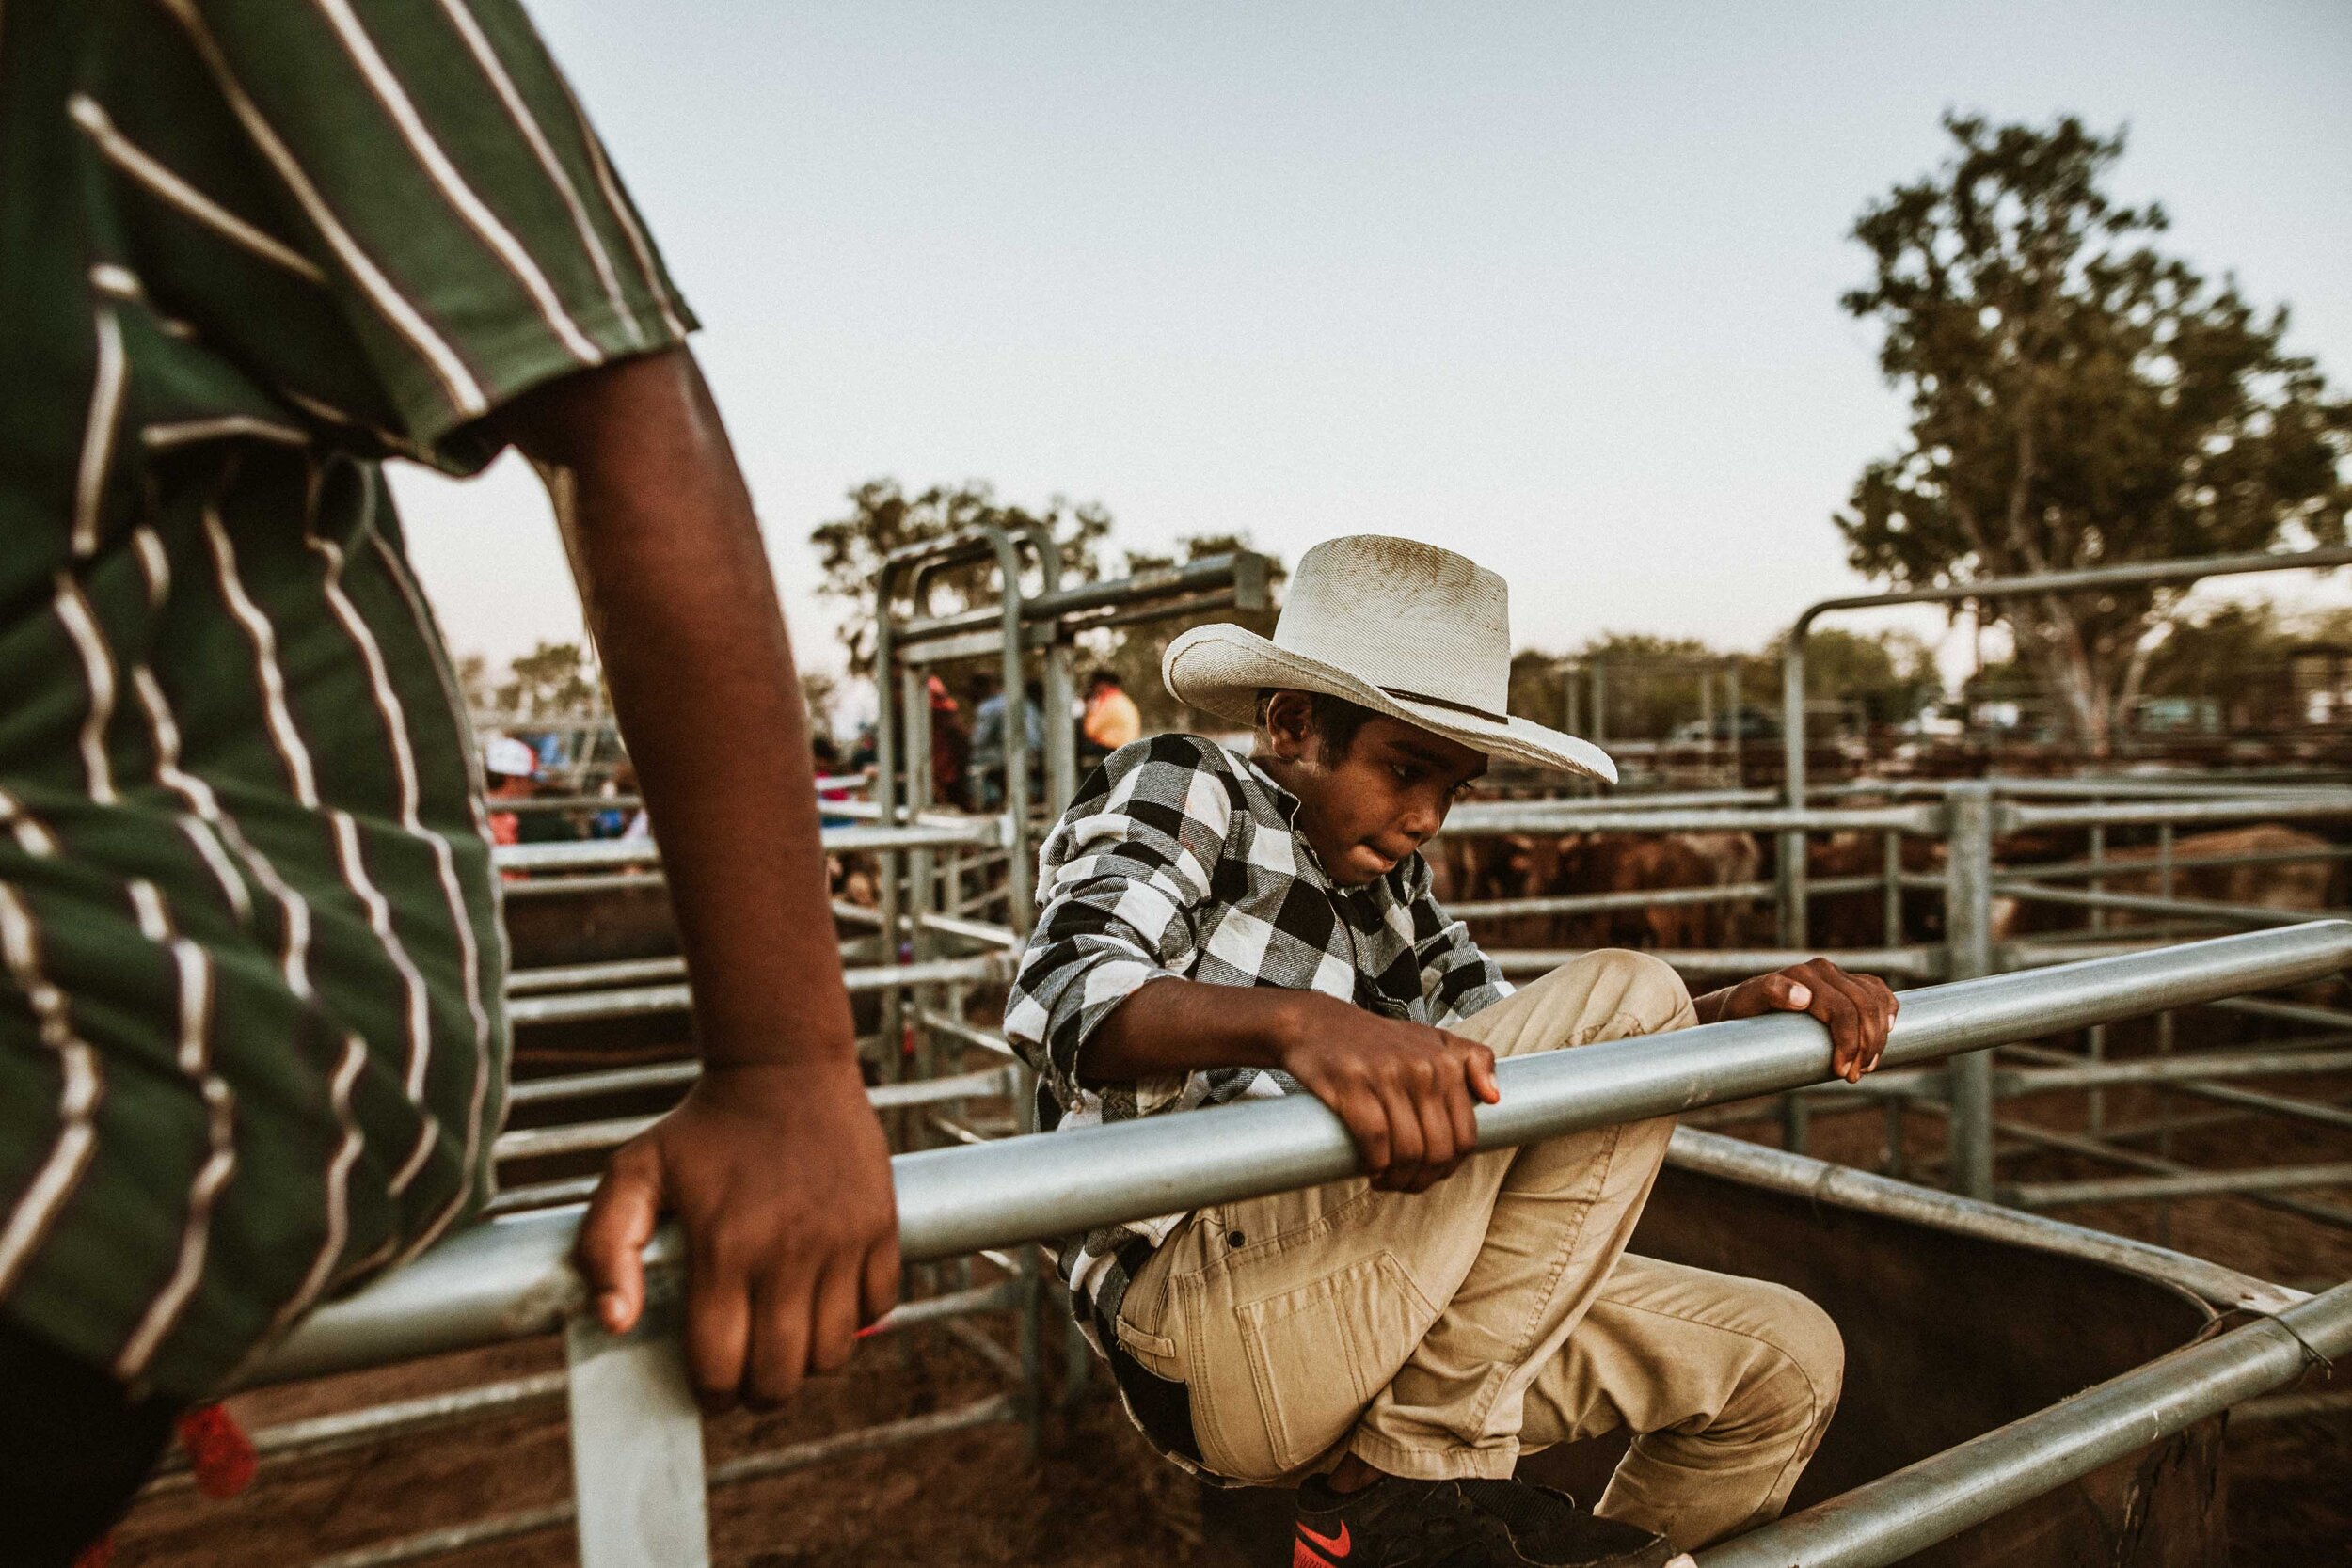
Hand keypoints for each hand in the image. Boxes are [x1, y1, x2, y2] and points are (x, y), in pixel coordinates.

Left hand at [574, 1057, 899, 1408]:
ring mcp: (842, 1240)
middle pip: (782, 1375)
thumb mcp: (633, 1173)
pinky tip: (827, 1299)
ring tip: (787, 1340)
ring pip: (834, 1351)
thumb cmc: (701, 1127)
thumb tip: (616, 1325)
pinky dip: (857, 1318)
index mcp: (724, 1248)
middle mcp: (788, 1252)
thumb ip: (605, 1249)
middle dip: (759, 1392)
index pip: (721, 1366)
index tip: (708, 1386)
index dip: (711, 1393)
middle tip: (747, 1376)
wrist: (784, 1066)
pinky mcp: (881, 1224)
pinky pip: (881, 1306)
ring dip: (808, 1361)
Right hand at [1273, 993, 1499, 1192]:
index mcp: (1445, 1062)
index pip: (1465, 1135)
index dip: (1451, 1167)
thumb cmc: (1376, 1040)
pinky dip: (1375, 1166)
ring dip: (1398, 1179)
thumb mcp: (1431, 1038)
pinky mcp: (1351, 1086)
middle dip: (1423, 1179)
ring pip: (1408, 1151)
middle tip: (1404, 1184)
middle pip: (1438, 1149)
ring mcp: (1386, 1076)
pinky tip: (1369, 1170)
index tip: (1430, 1173)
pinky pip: (1375, 1142)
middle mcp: (1421, 1068)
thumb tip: (1494, 1098)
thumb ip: (1472, 1059)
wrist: (1315, 1022)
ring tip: (1385, 1181)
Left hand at [1700, 958, 1897, 1083]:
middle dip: (1866, 1046)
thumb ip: (1769, 992)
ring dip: (1879, 1037)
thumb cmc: (1742, 1012)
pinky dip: (1888, 1012)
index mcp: (1802, 975)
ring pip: (1876, 1003)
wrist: (1743, 1007)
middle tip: (1855, 1076)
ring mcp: (1837, 975)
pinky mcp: (1847, 982)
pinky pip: (1878, 992)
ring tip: (1865, 1066)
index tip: (1841, 1073)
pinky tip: (1887, 1031)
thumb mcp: (1746, 1003)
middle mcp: (1823, 970)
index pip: (1843, 1011)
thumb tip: (1804, 997)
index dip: (1849, 1043)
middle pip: (1864, 1009)